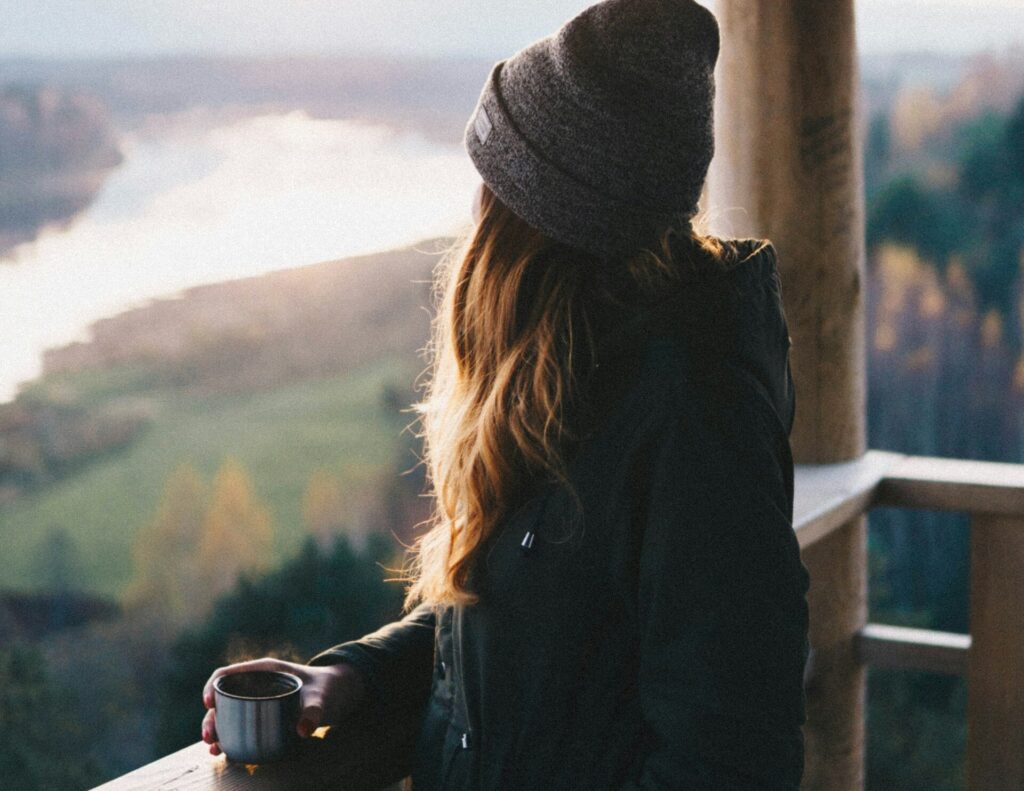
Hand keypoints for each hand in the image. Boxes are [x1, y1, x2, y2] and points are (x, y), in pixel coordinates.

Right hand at [201, 658, 368, 755]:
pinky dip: (229, 736)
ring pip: (228, 713)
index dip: (212, 686)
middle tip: (210, 737)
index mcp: (264, 670)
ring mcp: (258, 699)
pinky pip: (239, 723)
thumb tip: (303, 729)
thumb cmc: (329, 688)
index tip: (209, 703)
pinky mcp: (263, 714)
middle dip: (211, 717)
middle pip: (223, 698)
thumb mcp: (322, 697)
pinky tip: (223, 751)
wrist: (340, 694)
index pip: (227, 674)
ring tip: (213, 748)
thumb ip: (314, 711)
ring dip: (217, 729)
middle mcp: (257, 684)